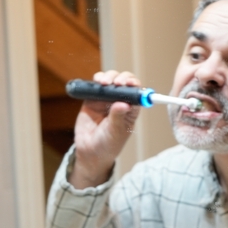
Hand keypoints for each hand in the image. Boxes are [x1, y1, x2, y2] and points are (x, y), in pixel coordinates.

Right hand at [69, 70, 142, 188]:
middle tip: (117, 83)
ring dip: (109, 77)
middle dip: (122, 79)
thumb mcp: (115, 132)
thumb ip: (118, 117)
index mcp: (131, 109)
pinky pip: (95, 84)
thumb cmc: (108, 144)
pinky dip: (97, 79)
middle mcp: (120, 101)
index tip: (131, 84)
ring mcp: (106, 98)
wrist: (89, 151)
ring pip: (110, 79)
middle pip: (124, 82)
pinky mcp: (92, 98)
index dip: (135, 85)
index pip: (137, 92)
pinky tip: (97, 82)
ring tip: (104, 83)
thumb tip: (123, 104)